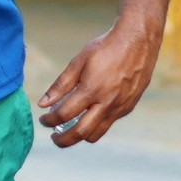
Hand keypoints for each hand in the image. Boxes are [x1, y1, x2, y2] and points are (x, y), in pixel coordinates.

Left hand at [36, 20, 161, 147]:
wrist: (138, 40)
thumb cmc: (106, 48)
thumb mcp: (79, 62)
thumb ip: (61, 85)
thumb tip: (43, 103)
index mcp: (91, 89)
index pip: (64, 114)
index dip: (49, 120)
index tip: (44, 119)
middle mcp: (107, 102)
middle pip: (80, 133)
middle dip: (63, 140)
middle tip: (53, 137)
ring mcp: (120, 106)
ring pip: (97, 133)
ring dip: (80, 136)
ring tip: (70, 129)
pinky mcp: (129, 107)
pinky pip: (109, 123)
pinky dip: (96, 125)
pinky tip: (89, 114)